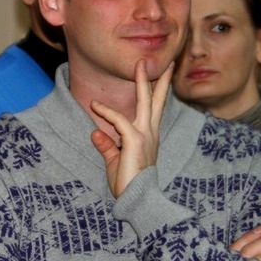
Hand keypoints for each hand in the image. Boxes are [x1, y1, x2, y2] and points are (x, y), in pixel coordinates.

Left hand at [90, 60, 172, 197]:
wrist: (137, 199)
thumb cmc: (128, 184)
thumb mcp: (115, 162)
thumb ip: (107, 147)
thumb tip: (95, 134)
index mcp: (149, 137)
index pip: (155, 110)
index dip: (157, 93)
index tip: (161, 77)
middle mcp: (150, 133)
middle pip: (157, 100)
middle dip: (160, 80)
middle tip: (165, 62)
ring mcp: (145, 135)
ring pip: (145, 101)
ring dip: (142, 82)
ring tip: (139, 64)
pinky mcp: (134, 140)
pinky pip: (119, 120)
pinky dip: (106, 112)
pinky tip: (95, 105)